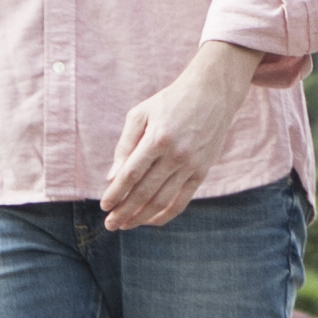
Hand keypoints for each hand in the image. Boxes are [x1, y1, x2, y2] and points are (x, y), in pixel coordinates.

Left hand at [103, 46, 262, 231]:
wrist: (213, 93)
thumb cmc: (170, 102)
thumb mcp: (141, 113)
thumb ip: (125, 145)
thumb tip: (113, 178)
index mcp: (157, 138)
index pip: (131, 175)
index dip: (116, 193)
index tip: (104, 206)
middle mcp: (175, 155)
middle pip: (145, 192)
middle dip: (125, 211)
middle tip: (110, 224)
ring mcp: (191, 165)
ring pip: (163, 201)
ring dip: (142, 217)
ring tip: (126, 225)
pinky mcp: (202, 171)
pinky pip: (182, 200)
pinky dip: (165, 214)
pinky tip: (150, 220)